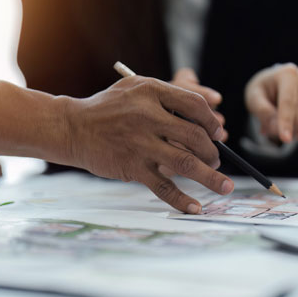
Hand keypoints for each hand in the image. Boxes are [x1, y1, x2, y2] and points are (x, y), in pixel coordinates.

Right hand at [64, 76, 233, 213]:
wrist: (73, 128)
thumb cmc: (108, 108)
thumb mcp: (135, 88)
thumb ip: (168, 97)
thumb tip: (208, 115)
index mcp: (151, 91)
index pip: (194, 105)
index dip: (211, 121)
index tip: (217, 133)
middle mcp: (147, 116)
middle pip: (195, 135)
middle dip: (212, 151)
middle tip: (215, 160)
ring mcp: (140, 143)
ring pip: (185, 162)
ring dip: (209, 176)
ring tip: (224, 186)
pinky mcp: (132, 167)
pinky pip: (162, 187)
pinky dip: (181, 199)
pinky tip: (195, 208)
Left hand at [245, 63, 297, 142]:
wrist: (277, 86)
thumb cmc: (264, 91)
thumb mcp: (253, 97)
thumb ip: (261, 110)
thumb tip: (274, 126)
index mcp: (288, 74)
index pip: (289, 102)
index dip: (286, 122)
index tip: (285, 138)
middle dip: (285, 130)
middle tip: (271, 127)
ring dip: (293, 134)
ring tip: (283, 124)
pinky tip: (295, 126)